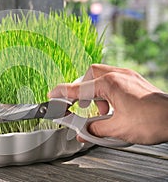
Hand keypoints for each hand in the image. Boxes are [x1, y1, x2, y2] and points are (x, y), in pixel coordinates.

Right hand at [48, 64, 167, 144]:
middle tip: (81, 106)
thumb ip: (95, 129)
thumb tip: (83, 132)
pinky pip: (113, 80)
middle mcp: (118, 75)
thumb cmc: (154, 121)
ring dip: (96, 93)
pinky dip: (106, 93)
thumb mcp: (118, 129)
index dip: (62, 93)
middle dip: (82, 90)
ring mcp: (127, 76)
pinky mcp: (134, 81)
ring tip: (101, 112)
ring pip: (101, 76)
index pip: (79, 89)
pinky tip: (112, 108)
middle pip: (89, 74)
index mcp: (111, 84)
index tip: (52, 95)